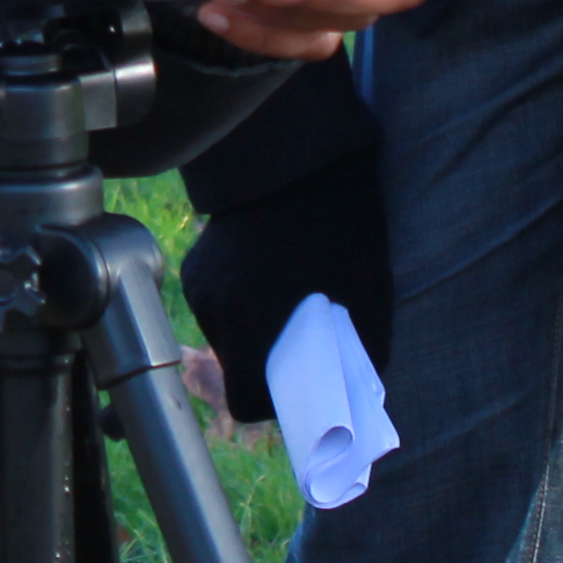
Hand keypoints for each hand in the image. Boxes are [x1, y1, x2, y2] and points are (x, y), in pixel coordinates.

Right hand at [180, 147, 389, 427]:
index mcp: (250, 329)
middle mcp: (214, 313)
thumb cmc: (342, 232)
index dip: (274, 405)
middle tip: (301, 336)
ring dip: (252, 329)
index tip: (298, 386)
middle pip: (235, 367)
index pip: (244, 403)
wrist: (297, 157)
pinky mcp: (194, 263)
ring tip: (284, 296)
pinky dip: (239, 299)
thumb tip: (355, 393)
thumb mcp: (368, 300)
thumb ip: (359, 356)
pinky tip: (264, 271)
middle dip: (267, 362)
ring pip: (225, 334)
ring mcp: (198, 286)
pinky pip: (216, 302)